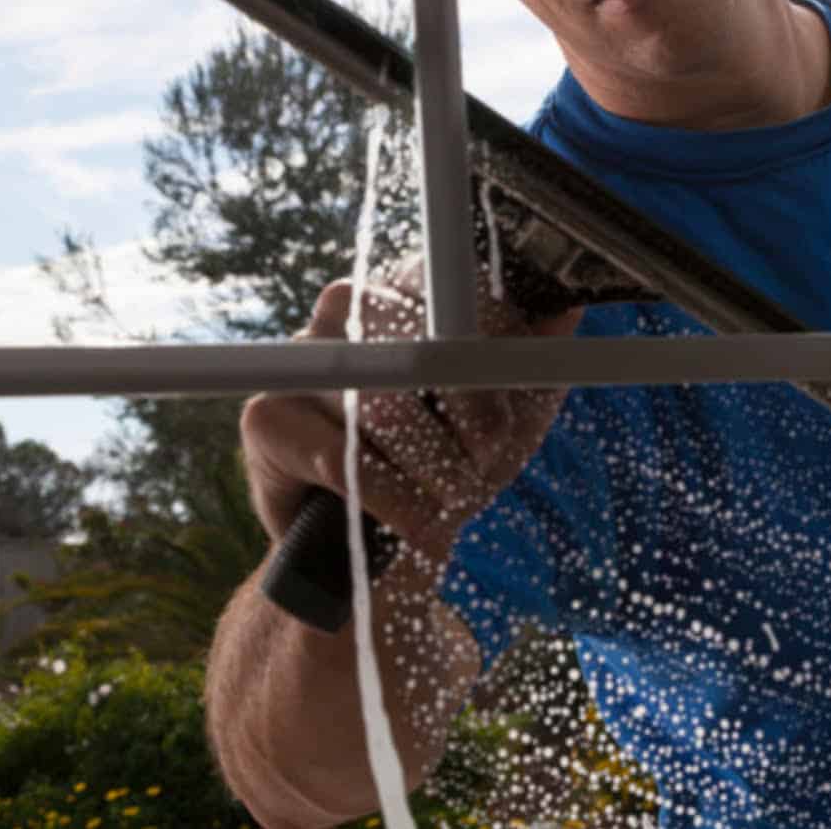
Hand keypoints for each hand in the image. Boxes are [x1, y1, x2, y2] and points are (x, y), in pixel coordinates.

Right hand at [240, 260, 581, 565]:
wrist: (385, 542)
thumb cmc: (455, 460)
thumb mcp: (516, 412)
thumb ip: (537, 358)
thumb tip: (566, 306)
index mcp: (411, 292)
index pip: (452, 288)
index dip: (490, 345)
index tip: (509, 401)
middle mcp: (349, 308)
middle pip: (416, 344)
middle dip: (466, 411)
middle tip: (487, 456)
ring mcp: (301, 357)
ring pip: (382, 405)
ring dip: (433, 464)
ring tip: (455, 493)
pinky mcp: (264, 415)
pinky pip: (340, 458)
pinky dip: (394, 499)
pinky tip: (418, 521)